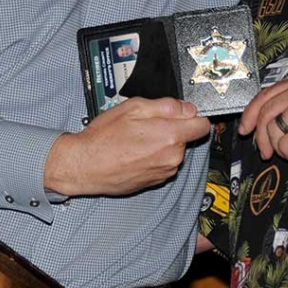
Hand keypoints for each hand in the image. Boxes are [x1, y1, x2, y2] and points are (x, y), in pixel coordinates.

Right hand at [44, 97, 209, 196]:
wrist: (85, 166)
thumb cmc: (104, 138)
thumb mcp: (134, 107)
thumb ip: (166, 106)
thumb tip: (187, 108)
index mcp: (170, 136)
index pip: (202, 126)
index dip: (193, 116)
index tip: (182, 114)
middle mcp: (172, 157)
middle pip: (185, 137)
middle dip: (171, 129)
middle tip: (146, 124)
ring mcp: (164, 172)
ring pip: (173, 151)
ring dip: (161, 144)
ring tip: (136, 139)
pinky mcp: (154, 182)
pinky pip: (162, 164)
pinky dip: (153, 157)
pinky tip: (134, 153)